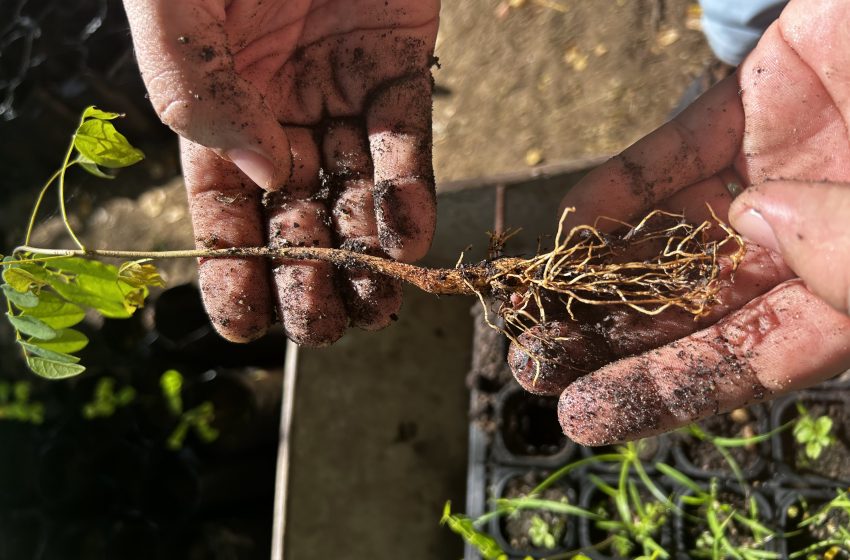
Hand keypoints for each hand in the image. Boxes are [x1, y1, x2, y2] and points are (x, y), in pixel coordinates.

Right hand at [122, 0, 438, 343]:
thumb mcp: (175, 4)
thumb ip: (196, 89)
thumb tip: (260, 173)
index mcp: (216, 101)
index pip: (222, 205)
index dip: (232, 268)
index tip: (246, 328)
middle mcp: (279, 105)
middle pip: (296, 210)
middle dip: (309, 274)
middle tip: (322, 331)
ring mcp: (341, 88)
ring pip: (358, 189)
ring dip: (368, 254)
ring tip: (377, 310)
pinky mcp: (401, 63)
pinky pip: (409, 138)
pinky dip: (410, 191)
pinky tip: (406, 242)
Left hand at [508, 0, 849, 444]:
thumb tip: (757, 228)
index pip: (752, 358)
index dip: (665, 389)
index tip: (584, 418)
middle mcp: (812, 238)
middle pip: (693, 304)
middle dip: (611, 337)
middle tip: (533, 366)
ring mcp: (778, 173)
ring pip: (670, 236)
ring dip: (599, 271)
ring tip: (528, 305)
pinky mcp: (750, 109)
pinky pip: (673, 157)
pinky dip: (621, 188)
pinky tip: (571, 224)